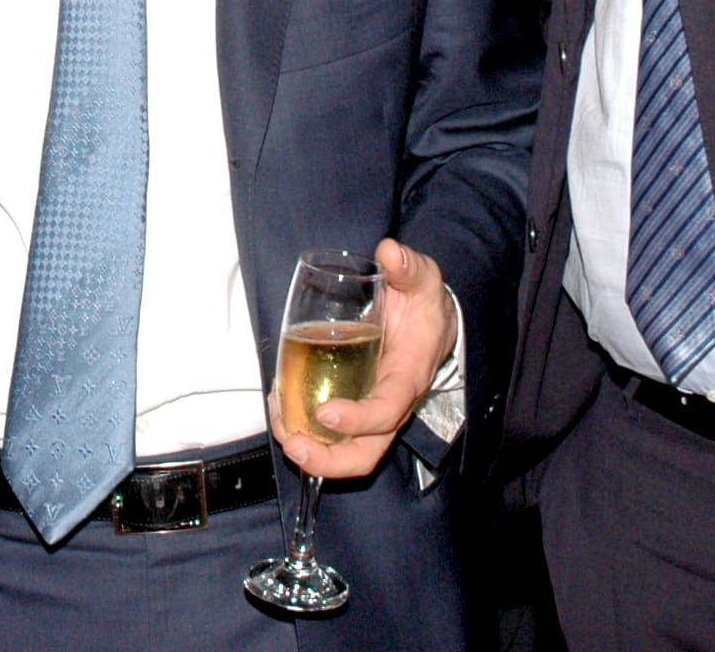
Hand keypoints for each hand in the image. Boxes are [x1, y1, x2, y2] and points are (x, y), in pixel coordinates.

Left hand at [272, 238, 455, 479]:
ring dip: (310, 451)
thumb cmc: (424, 305)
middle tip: (295, 446)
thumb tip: (388, 252)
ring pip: (347, 453)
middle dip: (328, 462)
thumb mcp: (422, 280)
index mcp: (408, 376)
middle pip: (366, 453)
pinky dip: (303, 430)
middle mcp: (391, 405)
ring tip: (281, 427)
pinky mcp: (356, 409)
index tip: (326, 414)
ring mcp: (373, 412)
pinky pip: (332, 436)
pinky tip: (281, 408)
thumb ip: (407, 267)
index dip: (358, 419)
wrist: (433, 321)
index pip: (387, 411)